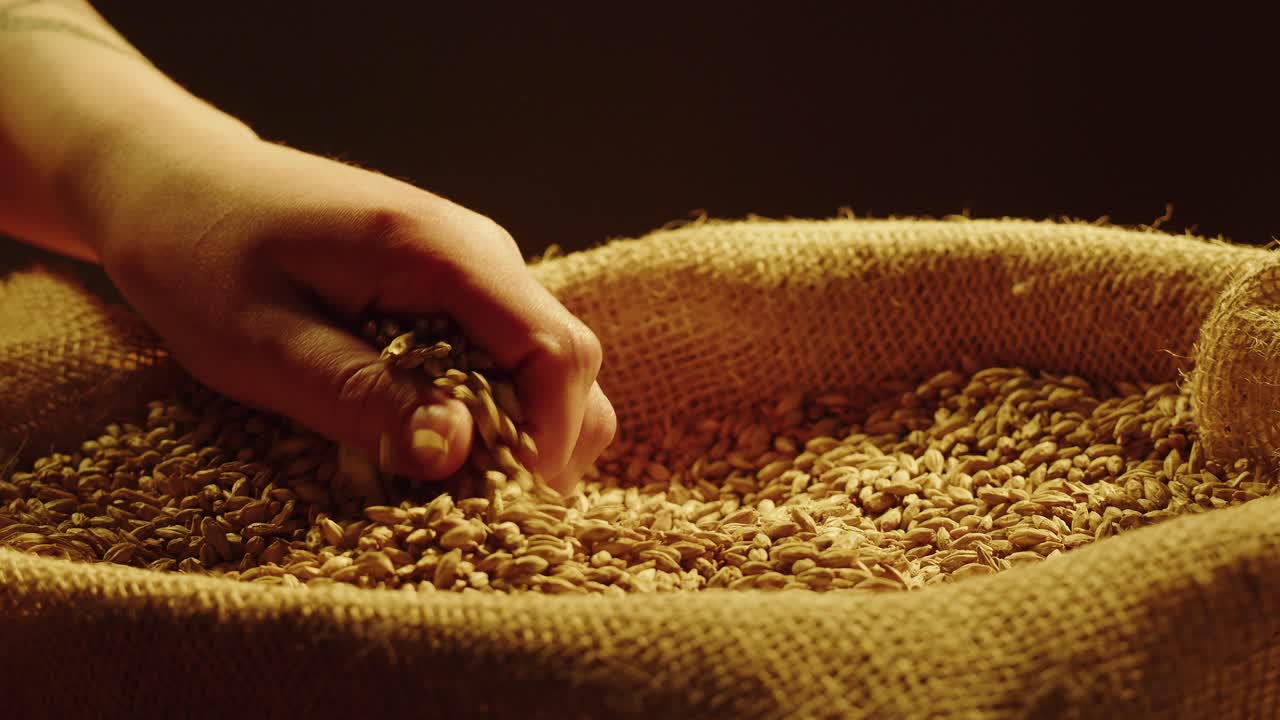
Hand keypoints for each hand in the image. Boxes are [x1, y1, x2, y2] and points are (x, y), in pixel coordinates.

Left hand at [86, 133, 615, 493]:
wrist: (174, 182)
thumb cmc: (199, 254)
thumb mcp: (261, 345)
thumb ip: (364, 398)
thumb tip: (460, 456)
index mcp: (441, 251)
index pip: (556, 352)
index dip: (548, 440)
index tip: (496, 503)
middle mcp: (479, 249)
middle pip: (571, 363)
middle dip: (540, 446)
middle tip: (466, 505)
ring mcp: (474, 263)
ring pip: (548, 363)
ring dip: (517, 432)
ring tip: (443, 477)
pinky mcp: (454, 284)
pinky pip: (506, 355)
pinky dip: (487, 409)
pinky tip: (423, 432)